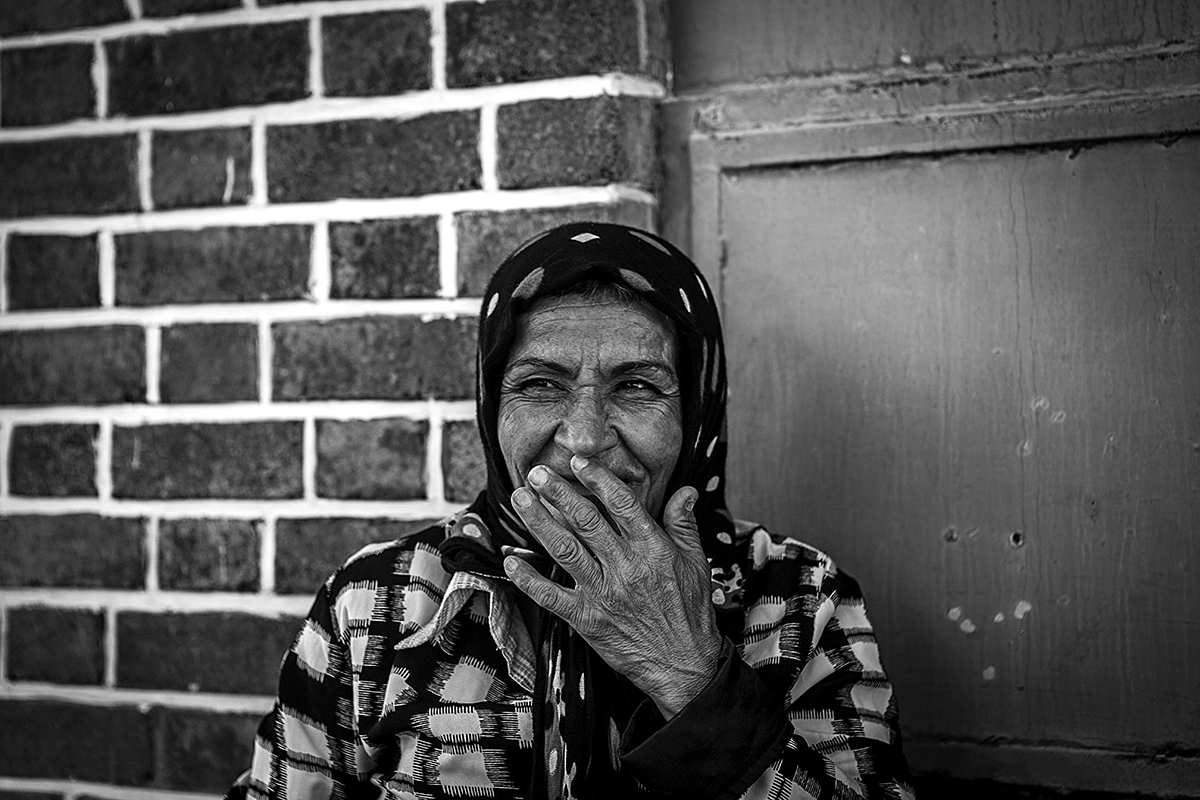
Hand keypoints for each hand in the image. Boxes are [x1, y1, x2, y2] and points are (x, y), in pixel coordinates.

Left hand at [504, 455, 722, 718]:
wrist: (683, 665)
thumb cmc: (690, 613)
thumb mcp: (696, 563)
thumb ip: (684, 524)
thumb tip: (686, 491)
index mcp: (653, 549)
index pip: (621, 504)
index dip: (597, 480)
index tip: (578, 463)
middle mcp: (625, 567)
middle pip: (585, 520)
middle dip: (557, 493)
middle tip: (535, 473)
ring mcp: (602, 593)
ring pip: (564, 549)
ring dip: (538, 522)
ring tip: (520, 500)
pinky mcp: (586, 619)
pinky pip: (550, 596)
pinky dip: (528, 578)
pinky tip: (511, 560)